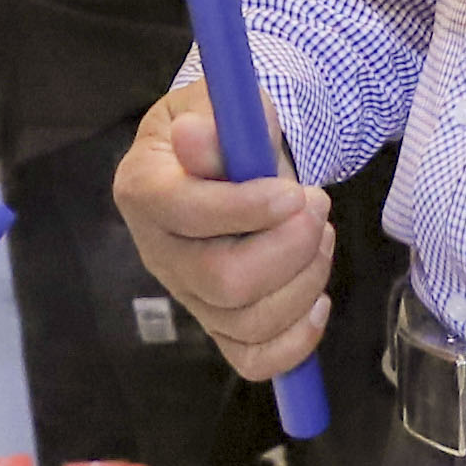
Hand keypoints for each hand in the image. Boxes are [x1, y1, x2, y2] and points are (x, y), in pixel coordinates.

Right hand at [115, 73, 336, 385]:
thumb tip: (195, 135)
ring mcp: (188, 294)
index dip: (244, 209)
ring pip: (247, 320)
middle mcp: (158, 251)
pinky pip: (252, 359)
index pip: (184, 213)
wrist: (222, 159)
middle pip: (222, 281)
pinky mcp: (218, 323)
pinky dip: (295, 342)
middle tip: (317, 207)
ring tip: (321, 236)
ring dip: (305, 281)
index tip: (292, 192)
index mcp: (144, 188)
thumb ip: (218, 120)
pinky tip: (317, 302)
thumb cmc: (220, 131)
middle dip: (289, 250)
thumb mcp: (218, 106)